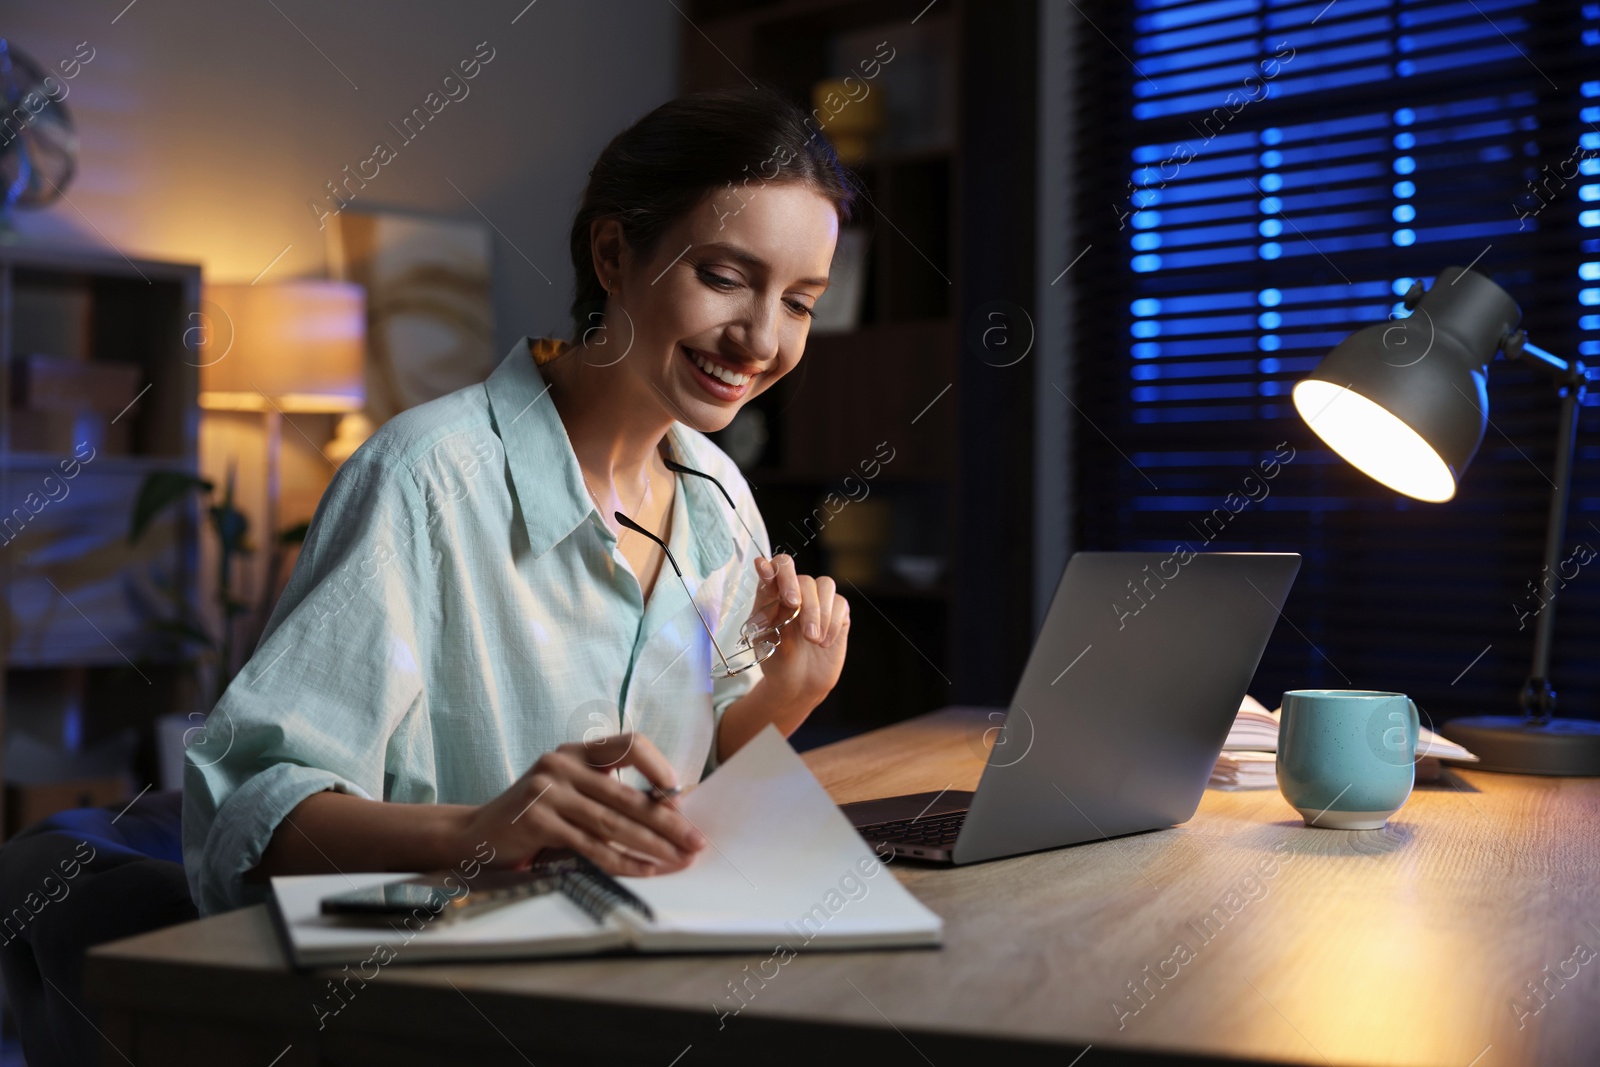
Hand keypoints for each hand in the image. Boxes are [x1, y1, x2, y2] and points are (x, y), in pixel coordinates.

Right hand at [451, 734, 705, 876]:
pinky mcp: (538, 820)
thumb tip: (670, 812)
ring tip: (679, 860)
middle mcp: (562, 763)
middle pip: (627, 794)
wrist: (477, 834)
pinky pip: (591, 845)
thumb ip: (608, 795)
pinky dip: (623, 860)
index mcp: (578, 751)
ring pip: (613, 822)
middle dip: (667, 821)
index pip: (629, 744)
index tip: (679, 795)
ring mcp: (548, 790)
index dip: (658, 767)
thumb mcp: (571, 793)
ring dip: (652, 845)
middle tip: (695, 840)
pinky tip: (645, 870)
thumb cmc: (536, 816)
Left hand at [750, 554, 848, 703]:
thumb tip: (762, 566)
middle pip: (805, 579)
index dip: (781, 571)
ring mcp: (819, 601)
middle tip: (804, 628)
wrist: (797, 685)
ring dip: (820, 614)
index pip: (780, 566)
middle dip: (806, 604)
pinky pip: (840, 605)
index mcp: (775, 592)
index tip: (777, 583)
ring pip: (825, 587)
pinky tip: (824, 643)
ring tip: (813, 640)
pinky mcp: (839, 614)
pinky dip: (833, 624)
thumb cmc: (775, 658)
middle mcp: (798, 591)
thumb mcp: (762, 633)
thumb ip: (764, 600)